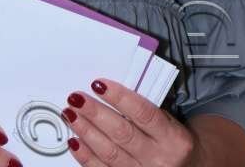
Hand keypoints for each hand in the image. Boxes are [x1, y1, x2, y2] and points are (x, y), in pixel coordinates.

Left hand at [60, 78, 206, 166]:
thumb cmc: (172, 140)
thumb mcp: (169, 122)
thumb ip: (144, 108)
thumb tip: (105, 89)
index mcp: (173, 138)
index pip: (144, 113)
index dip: (119, 97)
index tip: (98, 84)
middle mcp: (160, 159)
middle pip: (122, 133)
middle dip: (96, 114)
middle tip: (76, 98)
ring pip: (110, 153)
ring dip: (87, 132)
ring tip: (71, 114)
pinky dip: (86, 157)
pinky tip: (74, 141)